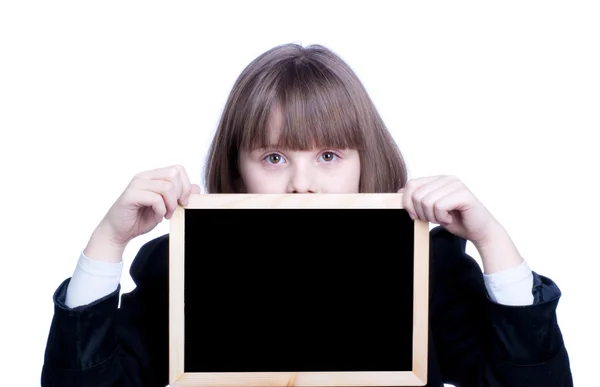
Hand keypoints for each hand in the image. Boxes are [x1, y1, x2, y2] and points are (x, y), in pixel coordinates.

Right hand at [85, 165, 200, 261]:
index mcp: (153, 176)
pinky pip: (155, 198)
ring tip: (165, 214)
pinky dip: (161, 210)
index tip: (184, 202)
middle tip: (173, 209)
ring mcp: (136, 184)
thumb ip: (180, 196)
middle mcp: (144, 176)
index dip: (186, 185)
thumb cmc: (141, 218)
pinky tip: (157, 217)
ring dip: (171, 205)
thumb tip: (197, 187)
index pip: (178, 169)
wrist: (119, 232)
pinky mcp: (130, 195)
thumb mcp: (166, 207)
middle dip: (179, 194)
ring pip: (167, 187)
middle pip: (174, 174)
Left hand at [399, 175, 498, 246]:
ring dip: (432, 216)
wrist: (479, 232)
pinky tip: (450, 218)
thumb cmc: (455, 220)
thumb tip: (398, 192)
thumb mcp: (431, 210)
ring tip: (443, 218)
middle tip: (434, 219)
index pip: (411, 184)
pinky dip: (442, 218)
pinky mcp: (463, 194)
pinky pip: (439, 206)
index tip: (415, 216)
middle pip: (417, 194)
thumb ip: (417, 199)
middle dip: (421, 213)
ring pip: (426, 201)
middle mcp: (446, 178)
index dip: (407, 203)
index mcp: (437, 179)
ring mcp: (456, 185)